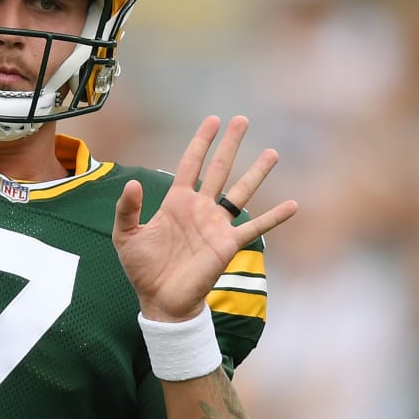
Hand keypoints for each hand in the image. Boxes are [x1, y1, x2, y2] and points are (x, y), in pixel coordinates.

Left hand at [112, 116, 297, 322]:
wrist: (160, 299)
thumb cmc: (142, 268)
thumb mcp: (125, 235)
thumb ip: (127, 208)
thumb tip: (133, 182)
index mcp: (176, 202)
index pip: (190, 165)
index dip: (200, 143)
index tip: (212, 121)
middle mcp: (200, 208)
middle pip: (218, 169)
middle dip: (230, 145)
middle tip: (242, 120)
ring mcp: (216, 225)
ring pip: (240, 191)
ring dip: (256, 172)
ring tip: (272, 153)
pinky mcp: (228, 244)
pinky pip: (256, 227)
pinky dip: (274, 217)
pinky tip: (293, 206)